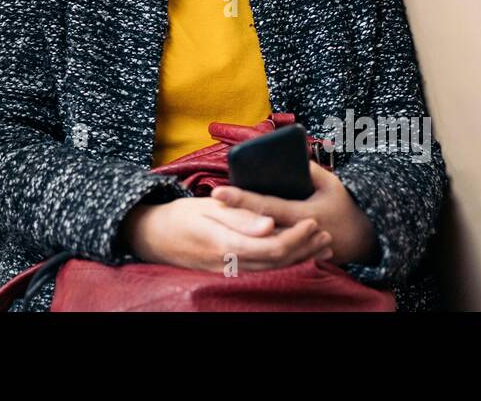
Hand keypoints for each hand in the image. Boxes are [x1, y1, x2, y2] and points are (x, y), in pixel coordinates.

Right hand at [119, 196, 333, 272]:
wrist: (154, 237)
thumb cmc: (179, 216)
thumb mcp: (207, 208)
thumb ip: (240, 217)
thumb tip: (271, 224)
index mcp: (226, 244)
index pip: (272, 247)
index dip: (297, 237)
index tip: (314, 220)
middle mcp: (231, 264)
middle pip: (278, 262)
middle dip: (305, 248)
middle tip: (326, 233)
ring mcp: (230, 271)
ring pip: (273, 269)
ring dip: (300, 257)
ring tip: (321, 244)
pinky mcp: (230, 271)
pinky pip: (263, 270)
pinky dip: (284, 261)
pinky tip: (297, 253)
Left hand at [209, 162, 378, 265]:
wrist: (360, 238)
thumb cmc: (343, 205)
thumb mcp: (330, 184)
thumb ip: (309, 169)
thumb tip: (289, 153)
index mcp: (304, 213)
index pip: (265, 206)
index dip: (240, 198)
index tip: (217, 191)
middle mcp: (294, 232)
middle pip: (255, 225)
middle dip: (230, 215)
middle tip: (206, 202)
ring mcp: (292, 247)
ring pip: (257, 240)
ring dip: (235, 228)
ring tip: (211, 214)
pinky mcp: (289, 254)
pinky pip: (266, 247)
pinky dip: (248, 239)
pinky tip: (229, 230)